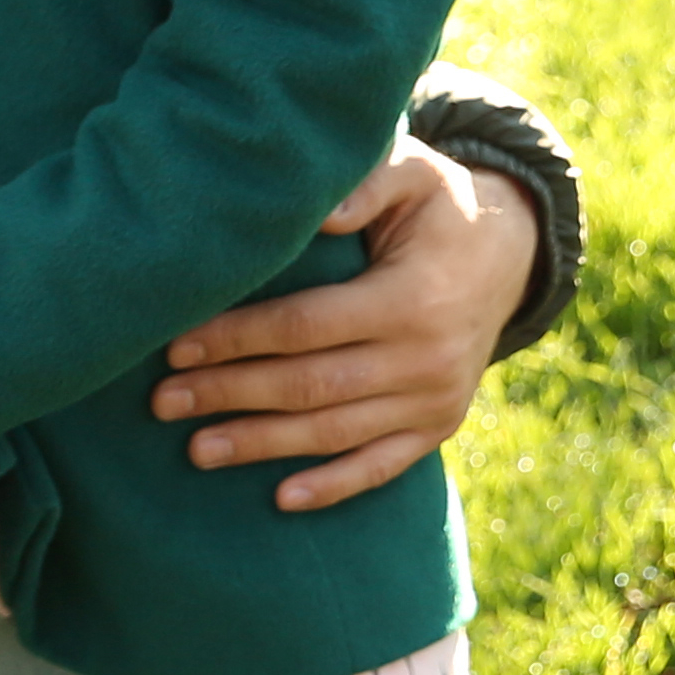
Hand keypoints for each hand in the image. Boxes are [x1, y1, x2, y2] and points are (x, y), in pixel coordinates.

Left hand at [149, 137, 536, 510]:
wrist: (510, 253)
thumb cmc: (439, 206)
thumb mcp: (413, 175)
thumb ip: (365, 185)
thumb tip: (314, 214)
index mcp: (411, 298)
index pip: (305, 327)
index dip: (238, 338)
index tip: (177, 344)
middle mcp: (426, 358)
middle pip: (310, 386)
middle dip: (230, 395)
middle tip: (163, 402)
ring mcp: (436, 400)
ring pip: (335, 432)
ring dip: (262, 445)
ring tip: (196, 450)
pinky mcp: (439, 425)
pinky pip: (383, 466)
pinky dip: (334, 486)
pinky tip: (282, 499)